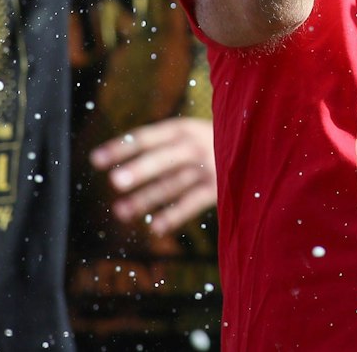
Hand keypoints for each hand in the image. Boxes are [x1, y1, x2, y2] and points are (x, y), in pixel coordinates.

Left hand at [89, 116, 216, 236]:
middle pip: (162, 159)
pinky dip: (174, 215)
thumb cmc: (215, 140)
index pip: (148, 137)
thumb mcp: (192, 132)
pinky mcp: (221, 187)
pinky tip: (155, 227)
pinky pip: (193, 203)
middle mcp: (195, 145)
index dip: (122, 147)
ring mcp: (209, 167)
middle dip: (139, 170)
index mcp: (184, 128)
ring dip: (146, 199)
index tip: (96, 159)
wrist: (260, 144)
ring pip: (172, 184)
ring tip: (121, 212)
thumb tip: (124, 161)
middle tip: (114, 182)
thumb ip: (165, 145)